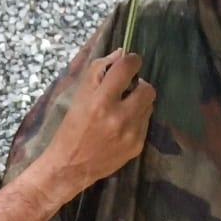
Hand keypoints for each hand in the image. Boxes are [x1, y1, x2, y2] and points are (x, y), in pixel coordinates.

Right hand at [48, 51, 155, 193]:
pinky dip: (137, 119)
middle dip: (139, 85)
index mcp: (101, 102)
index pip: (127, 68)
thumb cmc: (72, 128)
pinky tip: (122, 126)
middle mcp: (119, 118)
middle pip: (147, 89)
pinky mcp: (137, 147)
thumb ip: (99, 71)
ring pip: (149, 106)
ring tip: (123, 109)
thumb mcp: (79, 95)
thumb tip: (121, 54)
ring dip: (138, 102)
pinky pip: (145, 123)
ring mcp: (131, 134)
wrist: (71, 167)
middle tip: (127, 89)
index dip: (132, 61)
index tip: (130, 62)